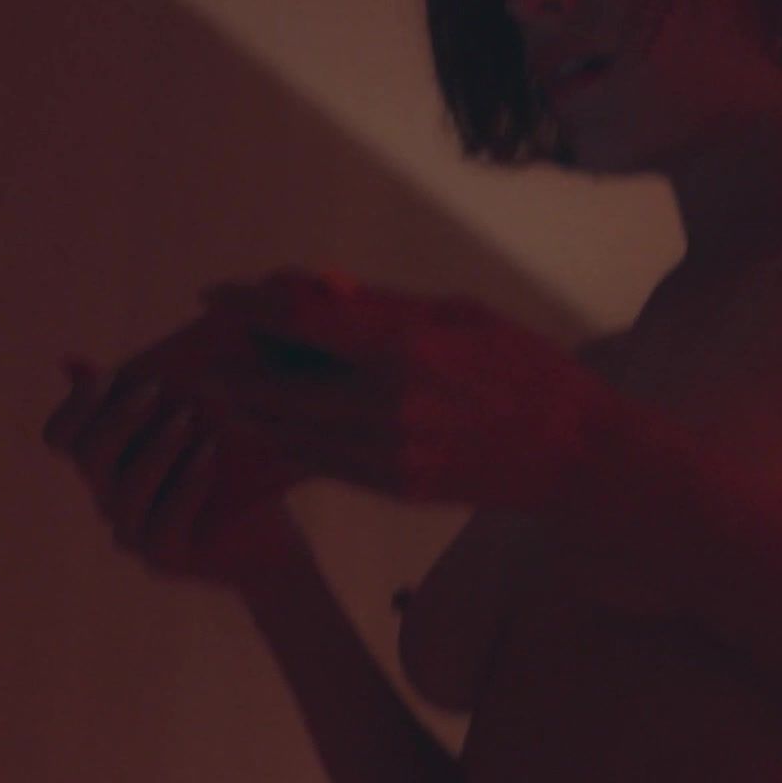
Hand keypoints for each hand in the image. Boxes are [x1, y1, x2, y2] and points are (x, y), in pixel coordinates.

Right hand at [42, 358, 302, 586]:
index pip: (60, 437)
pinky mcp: (163, 560)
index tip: (109, 376)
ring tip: (192, 422)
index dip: (74, 405)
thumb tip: (92, 355)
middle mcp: (110, 499)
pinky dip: (185, 486)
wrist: (273, 539)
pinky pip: (160, 525)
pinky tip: (210, 458)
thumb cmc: (234, 471)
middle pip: (87, 458)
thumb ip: (154, 392)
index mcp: (110, 463)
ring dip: (157, 449)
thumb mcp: (200, 421)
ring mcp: (133, 534)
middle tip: (157, 389)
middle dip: (120, 418)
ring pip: (122, 493)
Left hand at [207, 267, 630, 509]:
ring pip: (297, 434)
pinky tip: (277, 433)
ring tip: (230, 401)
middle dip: (239, 376)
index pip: (302, 322)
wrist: (574, 452)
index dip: (249, 307)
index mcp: (406, 348)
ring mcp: (390, 454)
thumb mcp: (460, 314)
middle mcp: (388, 404)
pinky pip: (328, 463)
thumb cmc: (526, 368)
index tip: (216, 296)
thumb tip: (319, 295)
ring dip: (257, 416)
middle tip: (207, 365)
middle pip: (283, 389)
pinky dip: (295, 445)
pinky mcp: (397, 487)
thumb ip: (385, 308)